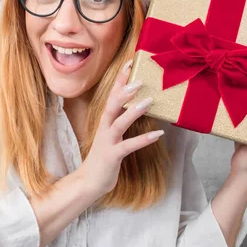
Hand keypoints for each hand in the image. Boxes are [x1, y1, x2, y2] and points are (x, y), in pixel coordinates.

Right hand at [77, 59, 163, 197]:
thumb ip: (121, 122)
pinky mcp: (112, 156)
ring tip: (148, 101)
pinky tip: (158, 134)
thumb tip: (138, 107)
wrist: (89, 182)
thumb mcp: (112, 136)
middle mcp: (104, 128)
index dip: (120, 80)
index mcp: (105, 122)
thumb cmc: (103, 158)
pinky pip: (128, 146)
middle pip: (112, 105)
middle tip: (139, 79)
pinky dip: (143, 139)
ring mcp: (107, 142)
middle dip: (124, 91)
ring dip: (133, 112)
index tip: (129, 63)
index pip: (112, 96)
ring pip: (119, 123)